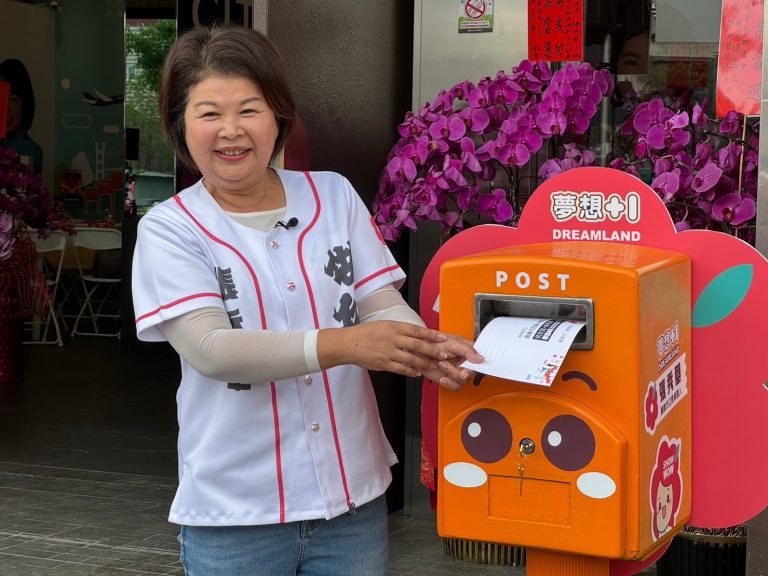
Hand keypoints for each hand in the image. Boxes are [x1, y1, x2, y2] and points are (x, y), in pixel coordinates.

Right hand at [318, 321, 453, 377]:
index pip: (417, 330)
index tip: (442, 337)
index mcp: (393, 327)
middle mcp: (393, 339)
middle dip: (433, 350)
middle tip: (444, 354)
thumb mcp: (384, 325)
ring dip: (425, 363)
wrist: (349, 344)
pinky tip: (418, 373)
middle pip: (418, 345)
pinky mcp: (384, 364)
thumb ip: (400, 330)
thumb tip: (416, 334)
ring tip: (434, 365)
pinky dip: (411, 372)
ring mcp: (389, 352)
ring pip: (412, 359)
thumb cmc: (366, 333)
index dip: (431, 335)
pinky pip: (401, 369)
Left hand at [417, 333, 482, 390]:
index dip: (482, 363)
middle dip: (467, 372)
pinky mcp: (449, 379)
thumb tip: (480, 358)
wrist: (418, 350)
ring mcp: (456, 371)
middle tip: (462, 370)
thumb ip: (467, 350)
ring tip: (443, 364)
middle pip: (473, 372)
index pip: (480, 358)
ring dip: (453, 374)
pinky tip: (443, 378)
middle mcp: (464, 362)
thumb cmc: (433, 341)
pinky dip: (450, 384)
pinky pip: (456, 386)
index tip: (478, 364)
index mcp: (467, 350)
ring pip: (464, 380)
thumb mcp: (451, 342)